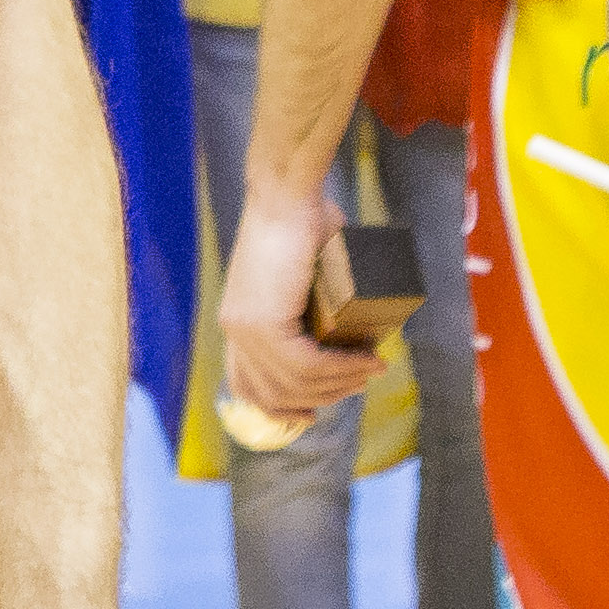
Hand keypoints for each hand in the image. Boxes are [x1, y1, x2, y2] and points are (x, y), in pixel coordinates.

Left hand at [218, 176, 379, 424]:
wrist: (288, 195)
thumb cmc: (300, 225)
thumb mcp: (303, 277)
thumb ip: (310, 307)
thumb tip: (340, 334)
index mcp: (237, 321)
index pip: (248, 385)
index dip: (280, 408)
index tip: (315, 413)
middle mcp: (234, 327)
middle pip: (275, 393)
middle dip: (323, 398)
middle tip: (362, 382)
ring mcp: (246, 326)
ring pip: (296, 382)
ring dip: (341, 383)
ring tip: (373, 368)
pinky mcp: (265, 321)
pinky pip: (305, 365)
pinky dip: (340, 369)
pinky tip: (366, 362)